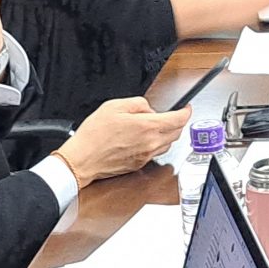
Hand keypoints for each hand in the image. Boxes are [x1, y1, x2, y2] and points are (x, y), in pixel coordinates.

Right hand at [56, 96, 191, 185]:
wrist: (82, 159)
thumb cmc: (94, 135)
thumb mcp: (114, 106)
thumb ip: (138, 104)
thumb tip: (149, 108)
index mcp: (147, 127)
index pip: (179, 119)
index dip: (186, 111)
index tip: (186, 107)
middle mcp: (151, 143)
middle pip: (177, 133)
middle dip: (177, 122)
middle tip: (170, 115)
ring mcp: (146, 155)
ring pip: (168, 144)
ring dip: (167, 134)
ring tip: (154, 126)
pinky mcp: (139, 164)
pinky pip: (156, 152)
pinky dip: (156, 144)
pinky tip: (143, 138)